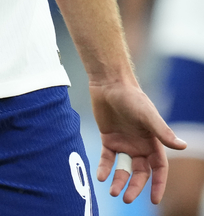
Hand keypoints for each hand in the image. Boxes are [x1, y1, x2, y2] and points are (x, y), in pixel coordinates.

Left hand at [89, 80, 186, 203]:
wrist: (109, 83)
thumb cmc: (132, 97)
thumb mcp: (148, 115)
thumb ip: (163, 132)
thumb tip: (183, 146)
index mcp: (152, 142)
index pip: (158, 168)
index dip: (158, 184)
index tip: (155, 200)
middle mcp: (139, 145)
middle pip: (140, 173)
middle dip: (135, 187)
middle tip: (126, 199)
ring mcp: (123, 143)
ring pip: (123, 169)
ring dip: (119, 181)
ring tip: (113, 191)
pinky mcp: (108, 139)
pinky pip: (107, 159)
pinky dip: (104, 168)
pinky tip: (101, 176)